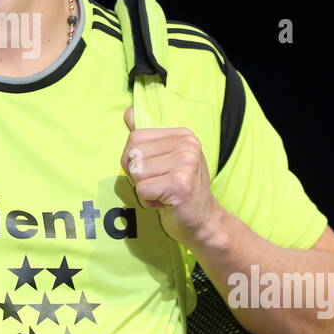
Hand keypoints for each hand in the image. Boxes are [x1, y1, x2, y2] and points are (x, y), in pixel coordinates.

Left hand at [120, 105, 220, 244]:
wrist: (204, 222)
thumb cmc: (179, 191)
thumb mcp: (167, 158)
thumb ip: (148, 137)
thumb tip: (128, 112)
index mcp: (183, 135)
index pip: (135, 138)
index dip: (134, 160)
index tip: (155, 172)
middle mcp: (187, 145)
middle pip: (133, 155)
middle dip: (138, 176)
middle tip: (159, 184)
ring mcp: (186, 163)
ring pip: (136, 173)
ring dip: (144, 189)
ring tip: (163, 192)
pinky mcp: (180, 184)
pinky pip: (142, 190)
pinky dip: (148, 201)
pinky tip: (165, 202)